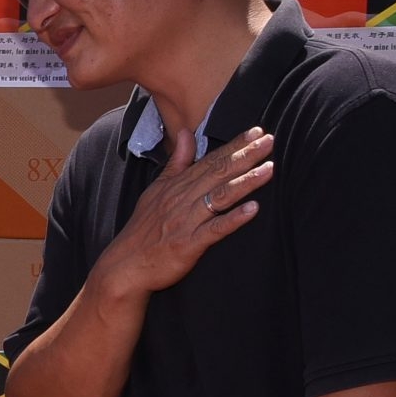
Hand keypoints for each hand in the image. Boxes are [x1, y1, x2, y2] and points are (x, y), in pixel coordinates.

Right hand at [96, 126, 275, 298]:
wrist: (125, 265)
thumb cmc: (143, 229)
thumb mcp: (156, 190)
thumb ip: (176, 162)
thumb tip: (185, 134)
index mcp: (177, 185)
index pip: (210, 160)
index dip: (234, 145)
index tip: (257, 132)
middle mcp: (182, 199)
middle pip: (218, 173)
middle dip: (245, 156)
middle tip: (270, 141)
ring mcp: (186, 221)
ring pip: (219, 197)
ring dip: (244, 182)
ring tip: (269, 170)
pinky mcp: (188, 244)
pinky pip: (214, 230)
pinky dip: (233, 219)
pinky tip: (252, 209)